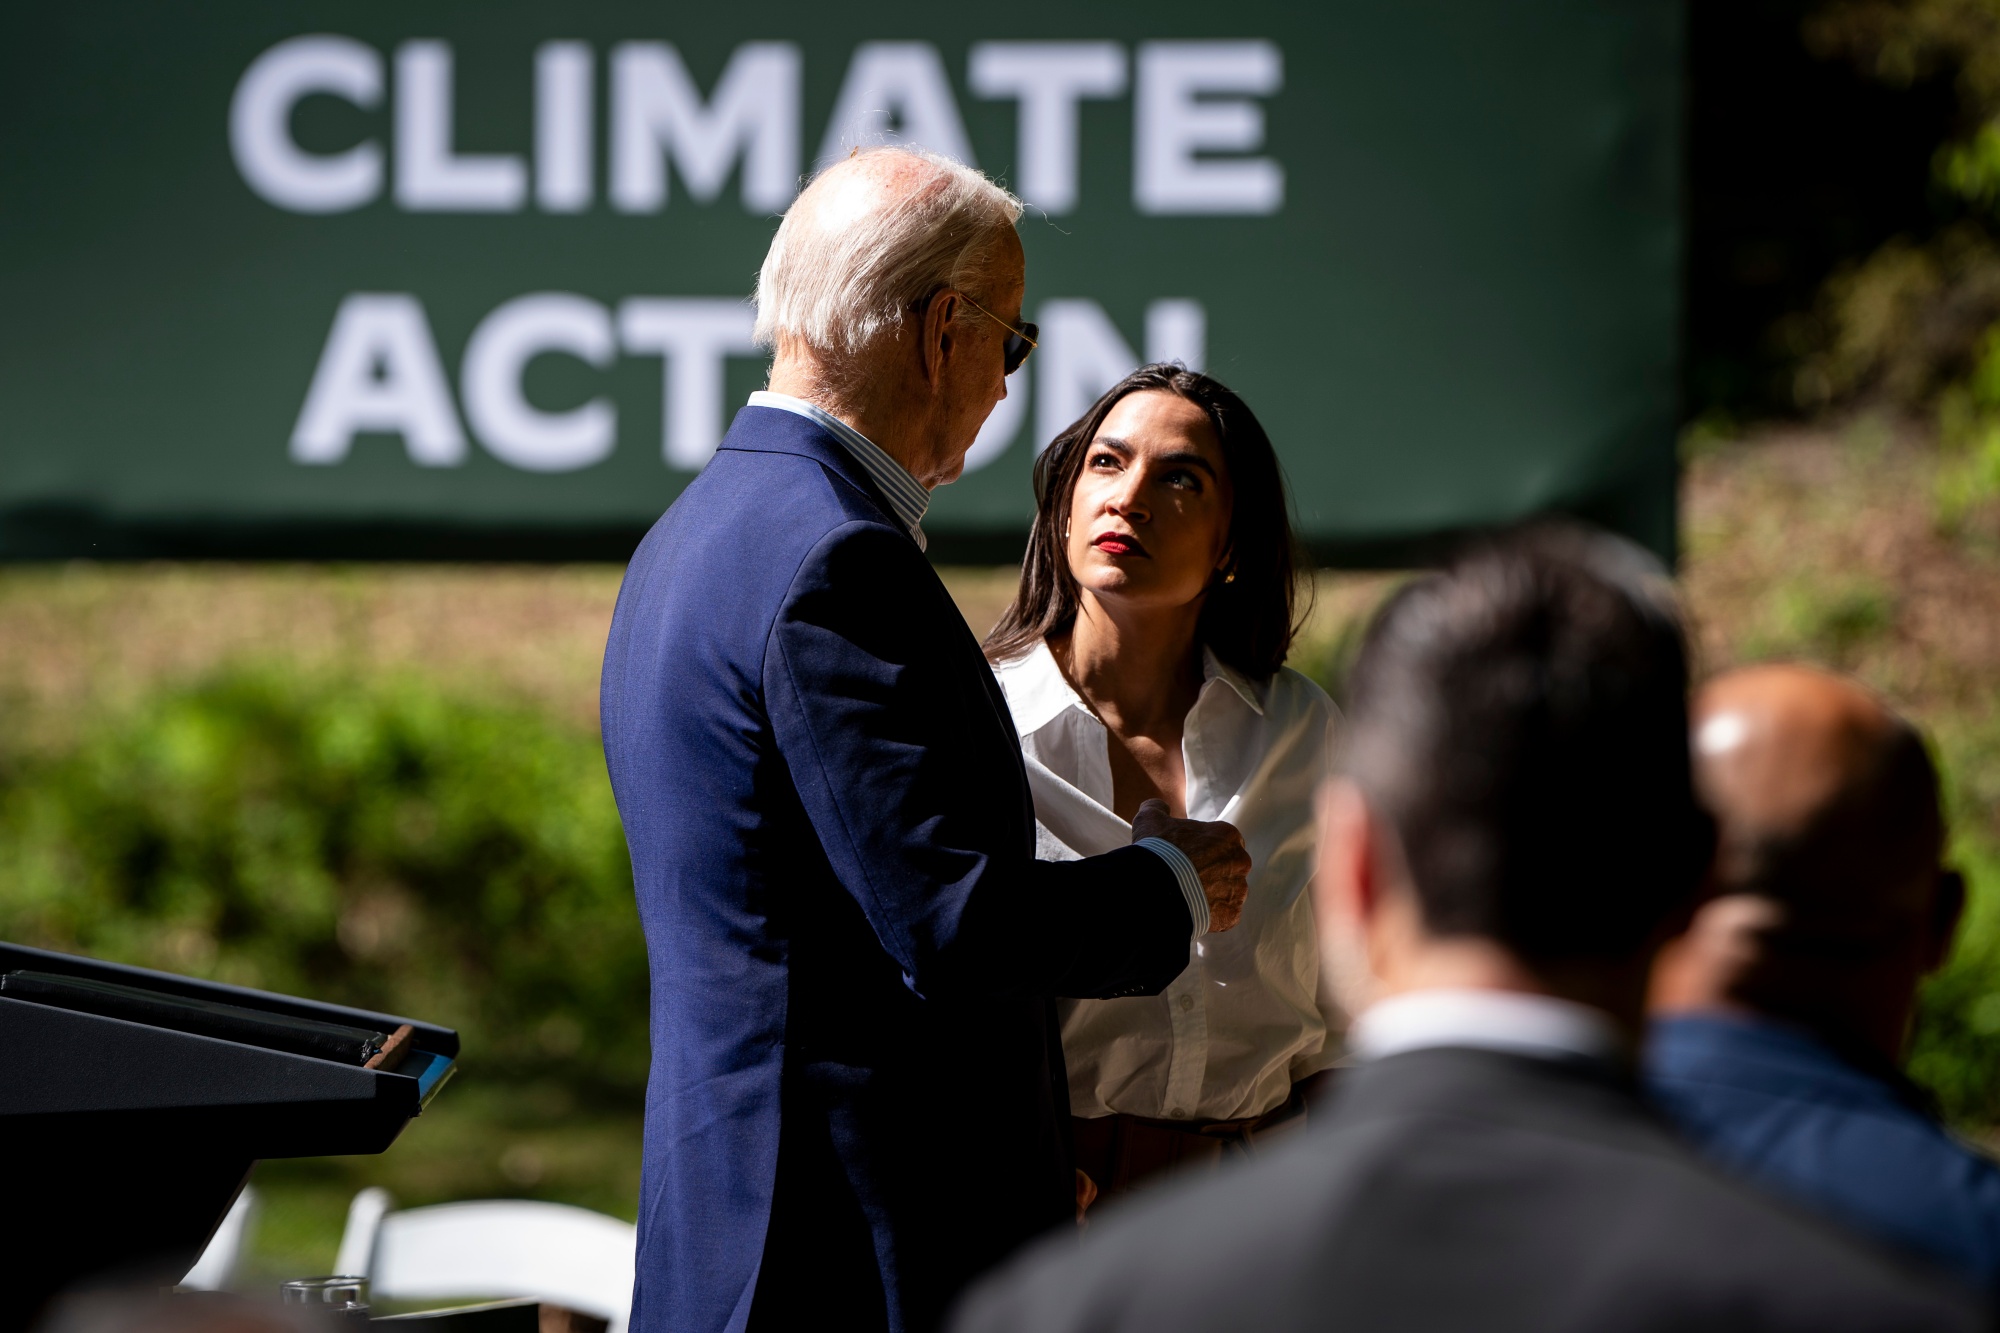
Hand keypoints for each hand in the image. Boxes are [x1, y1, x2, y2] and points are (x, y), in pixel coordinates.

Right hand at [1133, 798, 1250, 932]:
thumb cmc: (1156, 851)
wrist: (1155, 890)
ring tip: (1187, 899)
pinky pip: (1225, 915)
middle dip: (1212, 873)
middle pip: (1229, 867)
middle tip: (1187, 879)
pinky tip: (1191, 913)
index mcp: (1227, 835)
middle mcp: (1240, 861)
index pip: (1223, 841)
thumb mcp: (1149, 819)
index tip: (1187, 858)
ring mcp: (1238, 890)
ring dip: (1212, 895)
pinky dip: (1211, 916)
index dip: (1204, 850)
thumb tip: (1159, 806)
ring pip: (1228, 893)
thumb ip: (1157, 807)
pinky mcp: (1232, 914)